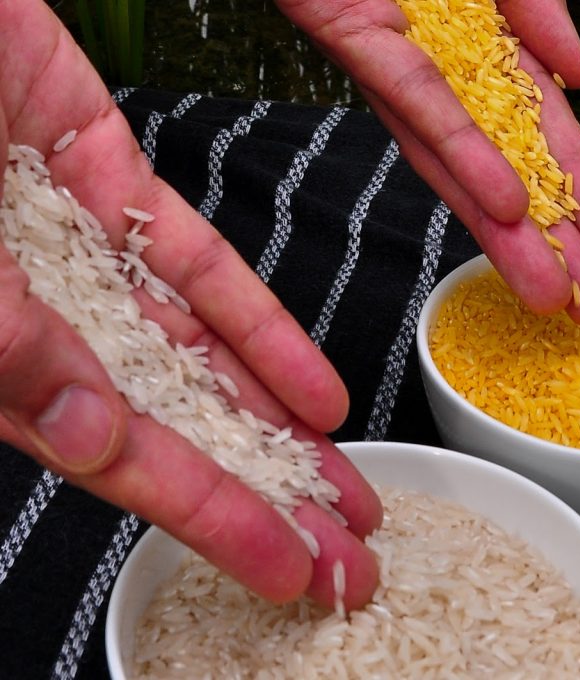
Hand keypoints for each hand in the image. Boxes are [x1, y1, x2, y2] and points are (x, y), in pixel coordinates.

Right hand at [0, 1, 381, 609]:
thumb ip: (6, 339)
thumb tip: (88, 437)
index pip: (120, 462)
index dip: (210, 520)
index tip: (292, 568)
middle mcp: (39, 317)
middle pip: (177, 427)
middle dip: (270, 494)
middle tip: (350, 555)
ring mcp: (77, 250)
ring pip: (200, 359)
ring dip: (280, 427)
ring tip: (348, 487)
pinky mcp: (103, 181)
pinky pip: (196, 266)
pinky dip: (259, 326)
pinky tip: (317, 390)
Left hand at [276, 0, 579, 324]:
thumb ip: (542, 12)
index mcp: (475, 58)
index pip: (534, 139)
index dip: (574, 193)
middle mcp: (438, 77)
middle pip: (496, 171)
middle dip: (545, 242)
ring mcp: (397, 64)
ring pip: (457, 159)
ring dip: (504, 228)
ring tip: (546, 285)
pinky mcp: (357, 36)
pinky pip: (417, 100)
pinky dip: (463, 151)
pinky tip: (504, 202)